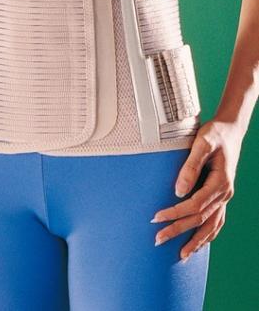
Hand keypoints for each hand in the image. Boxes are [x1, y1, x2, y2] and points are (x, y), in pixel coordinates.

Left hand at [151, 118, 243, 260]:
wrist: (230, 130)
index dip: (175, 213)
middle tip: (157, 240)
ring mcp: (224, 197)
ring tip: (181, 255)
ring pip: (211, 226)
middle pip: (200, 220)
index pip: (195, 205)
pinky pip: (216, 221)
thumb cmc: (214, 134)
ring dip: (196, 241)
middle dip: (178, 231)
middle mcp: (224, 194)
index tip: (156, 217)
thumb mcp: (202, 144)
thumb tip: (178, 191)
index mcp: (220, 183)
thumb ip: (190, 166)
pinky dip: (207, 235)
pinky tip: (198, 243)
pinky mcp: (220, 196)